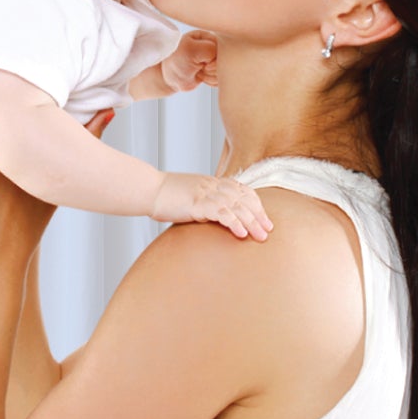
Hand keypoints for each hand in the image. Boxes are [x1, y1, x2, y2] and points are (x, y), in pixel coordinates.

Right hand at [149, 172, 272, 240]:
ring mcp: (205, 193)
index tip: (266, 220)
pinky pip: (220, 212)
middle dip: (258, 215)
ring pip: (236, 205)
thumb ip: (207, 202)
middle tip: (268, 231)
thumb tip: (219, 217)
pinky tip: (241, 233)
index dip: (256, 205)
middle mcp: (212, 185)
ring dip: (251, 221)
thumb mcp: (193, 196)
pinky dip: (233, 222)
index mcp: (213, 182)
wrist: (149, 190)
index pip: (243, 190)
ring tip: (260, 236)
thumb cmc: (168, 196)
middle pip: (243, 198)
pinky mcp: (196, 203)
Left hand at [160, 29, 218, 91]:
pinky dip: (211, 81)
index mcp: (208, 36)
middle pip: (226, 60)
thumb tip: (221, 58)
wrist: (169, 77)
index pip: (224, 47)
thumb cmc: (176, 61)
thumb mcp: (190, 50)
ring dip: (211, 76)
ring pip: (224, 70)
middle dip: (213, 69)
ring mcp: (214, 59)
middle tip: (201, 68)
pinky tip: (201, 77)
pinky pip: (221, 78)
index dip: (215, 59)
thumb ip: (209, 48)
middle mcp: (213, 46)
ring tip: (199, 72)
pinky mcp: (214, 70)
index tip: (205, 64)